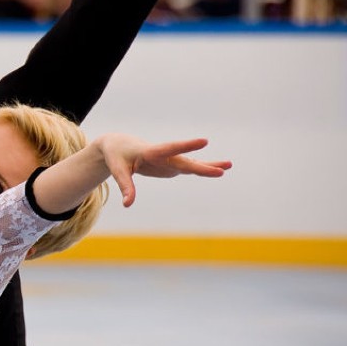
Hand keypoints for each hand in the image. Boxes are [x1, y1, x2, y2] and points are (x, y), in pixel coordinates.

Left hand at [102, 135, 231, 206]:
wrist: (120, 144)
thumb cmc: (117, 156)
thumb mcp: (118, 170)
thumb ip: (125, 186)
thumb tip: (128, 204)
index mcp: (150, 152)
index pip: (169, 148)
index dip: (186, 145)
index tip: (204, 141)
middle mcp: (164, 154)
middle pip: (185, 161)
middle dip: (202, 166)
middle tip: (222, 168)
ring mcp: (170, 160)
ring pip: (191, 163)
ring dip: (209, 165)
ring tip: (229, 164)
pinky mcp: (172, 166)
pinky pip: (190, 168)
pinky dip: (204, 169)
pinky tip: (220, 169)